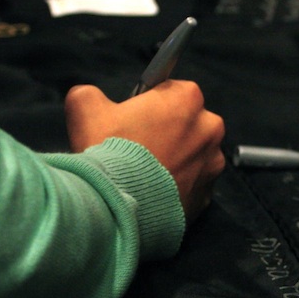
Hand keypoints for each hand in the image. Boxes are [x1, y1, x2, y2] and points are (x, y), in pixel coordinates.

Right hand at [64, 80, 225, 222]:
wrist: (117, 206)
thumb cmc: (107, 151)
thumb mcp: (85, 108)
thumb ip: (91, 94)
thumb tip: (90, 97)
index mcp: (188, 99)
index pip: (173, 91)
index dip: (151, 103)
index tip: (137, 118)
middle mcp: (210, 128)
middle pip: (189, 123)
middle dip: (169, 131)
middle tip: (139, 146)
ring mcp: (213, 163)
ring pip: (194, 155)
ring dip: (176, 160)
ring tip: (145, 172)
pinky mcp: (208, 194)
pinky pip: (193, 185)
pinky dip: (178, 187)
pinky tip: (154, 191)